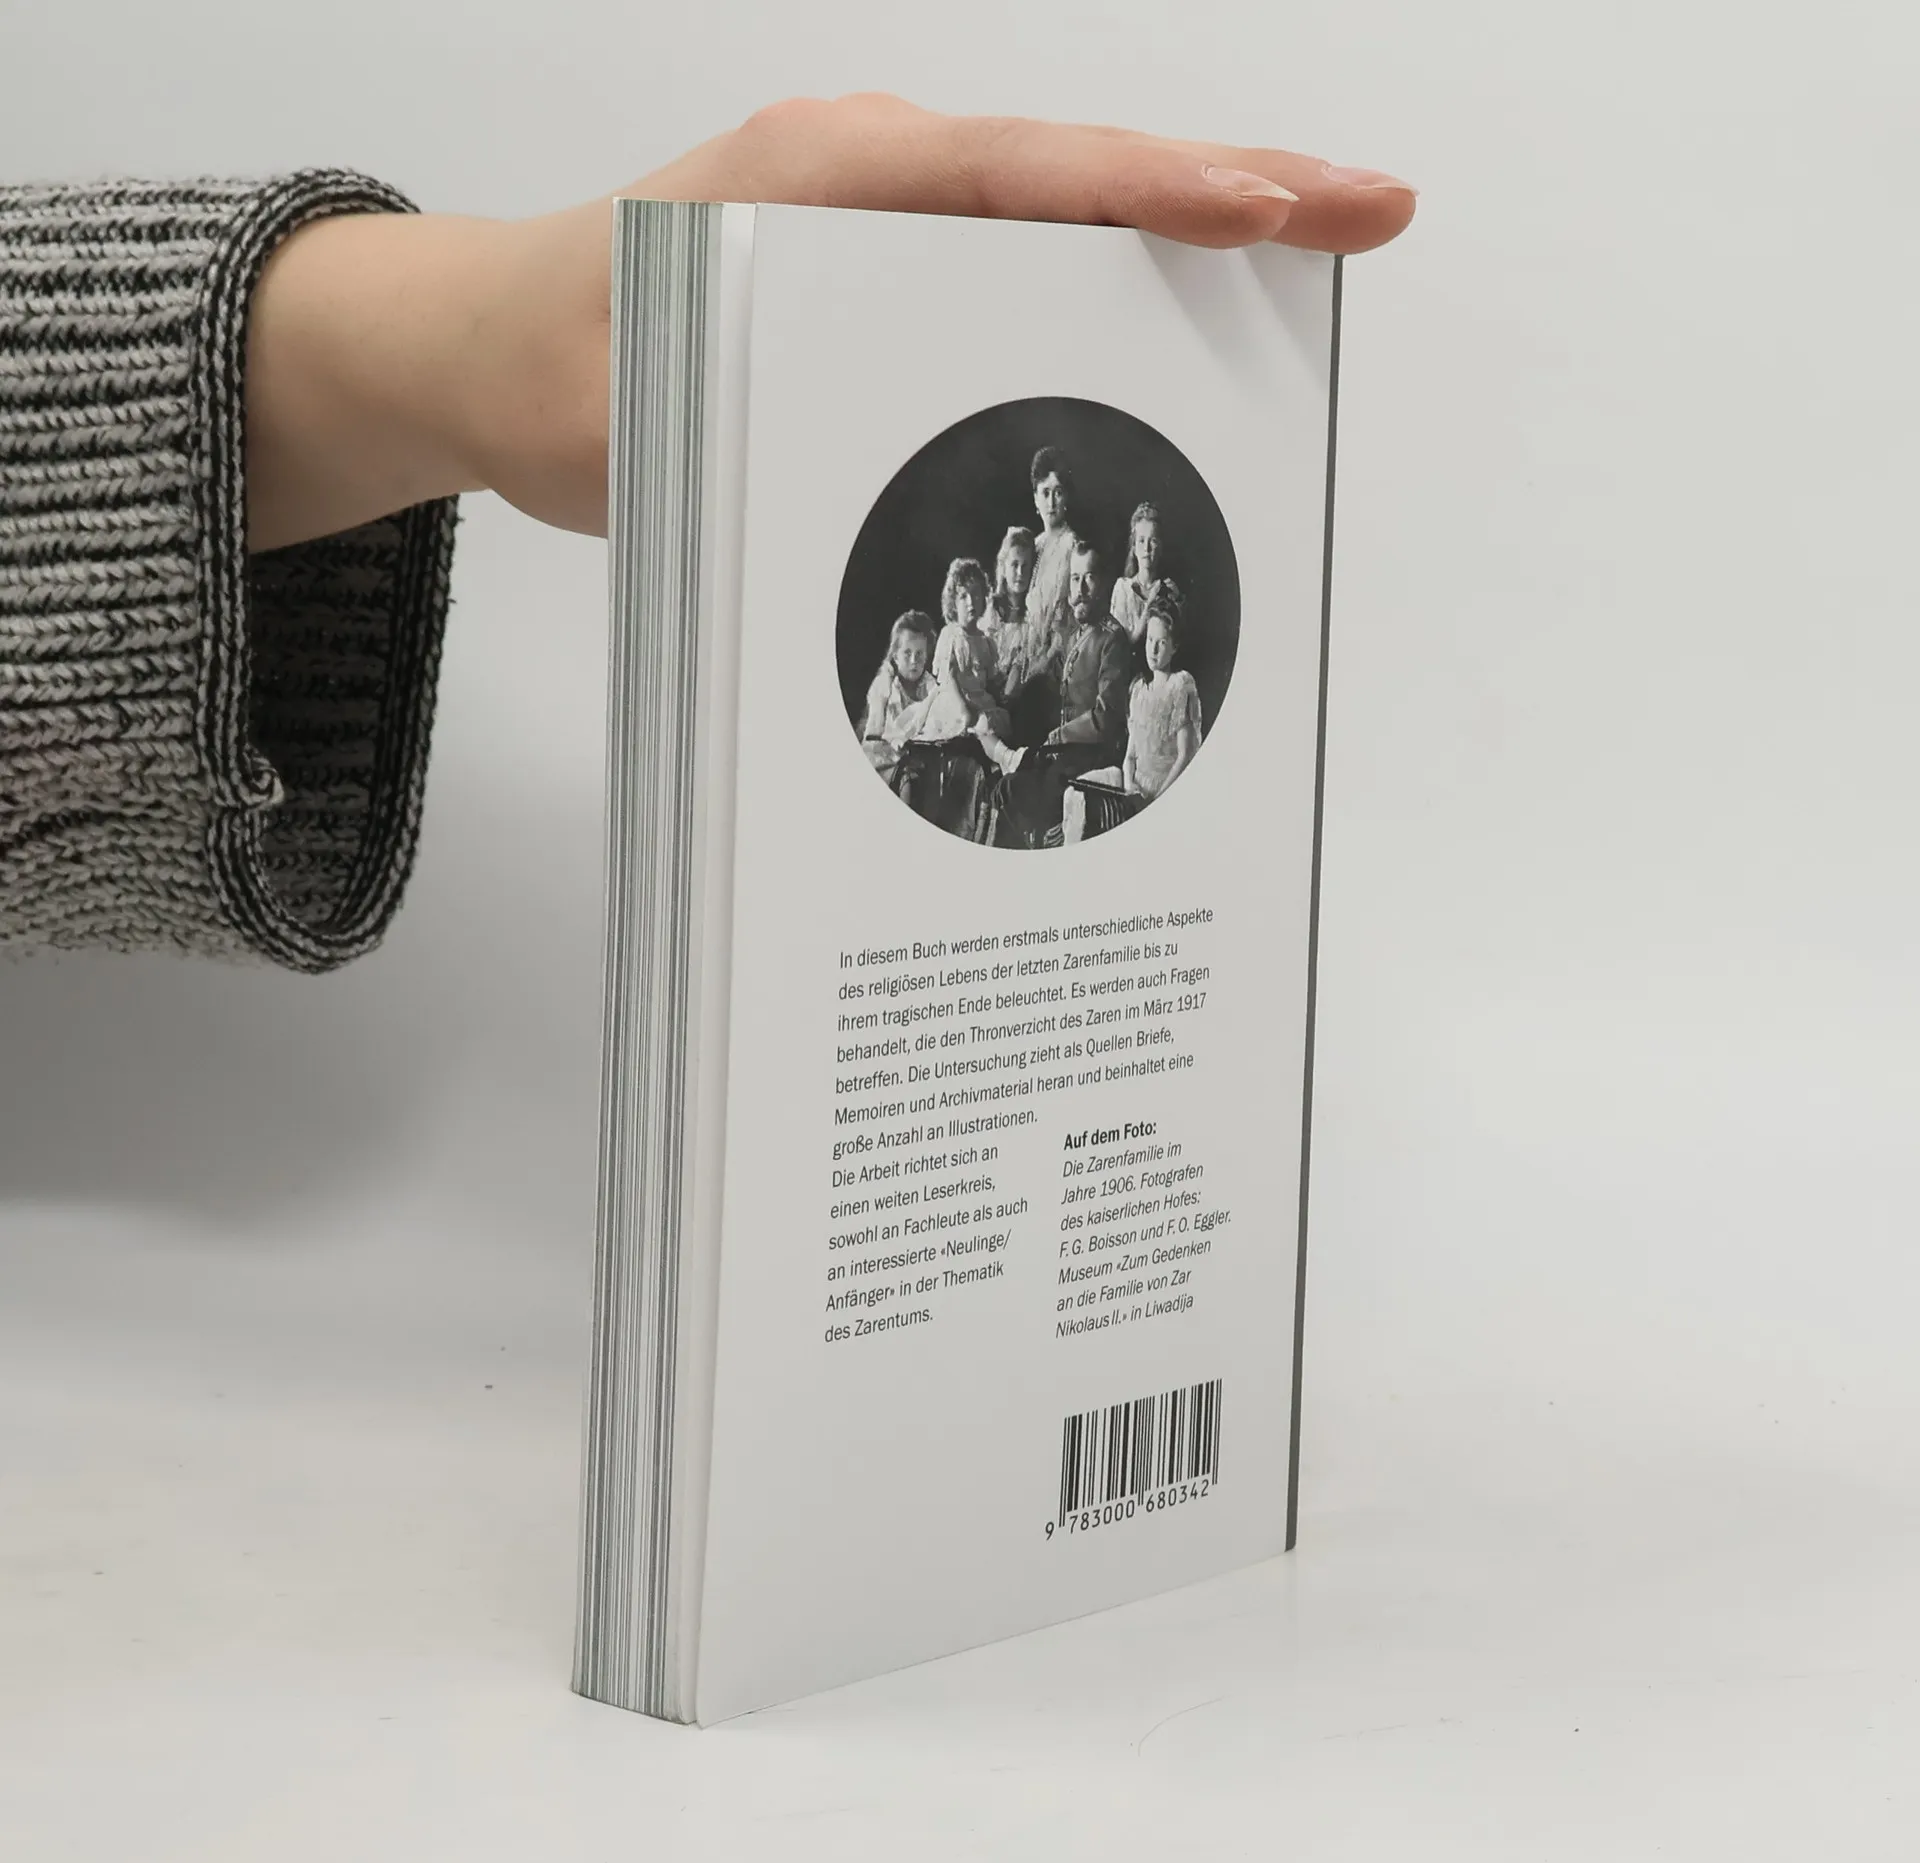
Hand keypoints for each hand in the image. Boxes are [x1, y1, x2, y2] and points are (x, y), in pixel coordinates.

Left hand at [246, 95, 1415, 550]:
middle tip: (1374, 207)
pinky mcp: (889, 266)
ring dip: (1196, 225)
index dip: (1142, 193)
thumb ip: (735, 427)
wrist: (487, 348)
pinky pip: (1027, 256)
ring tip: (1326, 245)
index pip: (1010, 174)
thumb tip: (857, 476)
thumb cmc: (547, 368)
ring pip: (1066, 210)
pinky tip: (1193, 307)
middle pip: (1076, 174)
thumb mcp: (620, 414)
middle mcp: (867, 177)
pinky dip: (1122, 270)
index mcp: (812, 180)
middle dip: (1232, 186)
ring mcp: (885, 216)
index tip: (1260, 206)